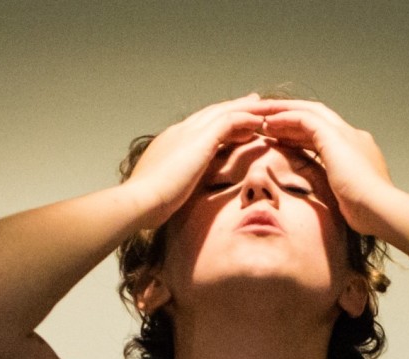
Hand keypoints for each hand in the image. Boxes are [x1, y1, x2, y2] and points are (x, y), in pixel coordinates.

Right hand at [125, 94, 264, 228]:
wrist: (140, 200)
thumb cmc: (148, 205)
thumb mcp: (164, 192)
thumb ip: (174, 188)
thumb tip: (176, 198)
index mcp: (170, 143)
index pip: (199, 127)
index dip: (218, 122)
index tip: (235, 122)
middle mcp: (180, 132)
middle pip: (214, 113)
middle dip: (235, 107)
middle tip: (255, 103)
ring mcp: (189, 132)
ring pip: (225, 111)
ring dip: (248, 109)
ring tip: (268, 108)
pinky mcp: (201, 139)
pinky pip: (230, 120)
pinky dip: (247, 118)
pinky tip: (261, 122)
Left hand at [252, 100, 395, 236]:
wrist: (381, 209)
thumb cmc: (367, 214)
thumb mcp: (348, 201)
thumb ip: (338, 195)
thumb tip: (326, 204)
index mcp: (358, 151)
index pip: (324, 136)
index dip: (301, 135)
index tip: (281, 139)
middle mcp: (353, 136)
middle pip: (316, 117)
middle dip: (290, 116)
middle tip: (267, 119)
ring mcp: (346, 134)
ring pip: (308, 112)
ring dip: (283, 112)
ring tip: (260, 116)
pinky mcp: (335, 136)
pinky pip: (304, 118)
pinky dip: (285, 118)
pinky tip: (268, 123)